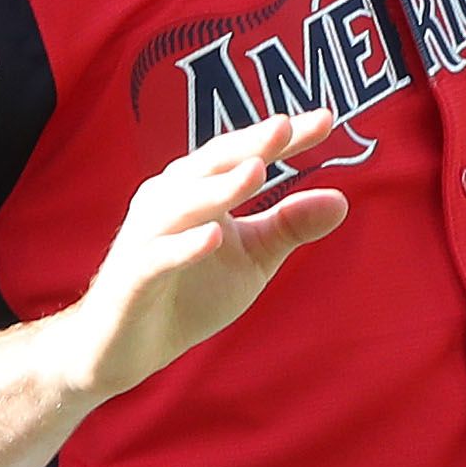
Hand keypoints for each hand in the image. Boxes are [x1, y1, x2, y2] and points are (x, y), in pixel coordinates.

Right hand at [57, 112, 350, 400]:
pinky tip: (214, 238)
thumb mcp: (252, 258)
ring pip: (183, 203)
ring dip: (219, 187)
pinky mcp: (132, 276)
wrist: (123, 347)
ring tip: (257, 171)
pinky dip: (184, 245)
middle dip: (248, 145)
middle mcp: (168, 200)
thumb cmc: (188, 293)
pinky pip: (158, 256)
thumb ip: (289, 226)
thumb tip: (341, 199)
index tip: (327, 118)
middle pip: (211, 165)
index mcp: (197, 189)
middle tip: (284, 126)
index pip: (245, 155)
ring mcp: (146, 236)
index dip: (283, 138)